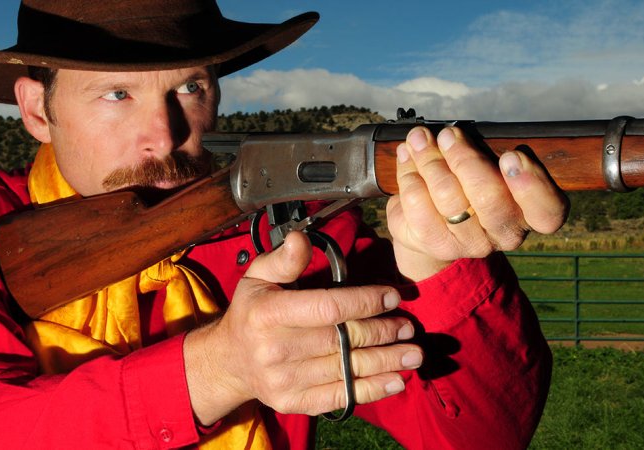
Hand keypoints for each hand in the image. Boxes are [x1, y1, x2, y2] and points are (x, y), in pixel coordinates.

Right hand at [183, 232, 422, 424]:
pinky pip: (339, 397)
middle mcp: (275, 348)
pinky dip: (371, 390)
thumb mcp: (257, 277)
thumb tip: (301, 238)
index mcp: (268, 313)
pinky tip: (395, 381)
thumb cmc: (251, 313)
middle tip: (408, 326)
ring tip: (413, 354)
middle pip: (342, 339)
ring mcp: (283, 379)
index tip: (392, 296)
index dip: (365, 301)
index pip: (327, 307)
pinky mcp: (292, 402)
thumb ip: (283, 260)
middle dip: (382, 332)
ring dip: (386, 362)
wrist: (229, 362)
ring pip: (346, 369)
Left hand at [387, 126, 568, 280]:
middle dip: (463, 158)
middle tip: (447, 135)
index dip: (531, 185)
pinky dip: (409, 175)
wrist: (428, 224)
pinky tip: (406, 159)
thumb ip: (482, 152)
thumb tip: (451, 133)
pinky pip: (419, 204)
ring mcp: (470, 243)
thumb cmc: (466, 186)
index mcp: (529, 212)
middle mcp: (504, 233)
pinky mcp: (436, 244)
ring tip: (419, 139)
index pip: (547, 211)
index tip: (510, 156)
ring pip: (448, 196)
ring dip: (430, 160)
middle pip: (489, 197)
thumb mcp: (485, 166)